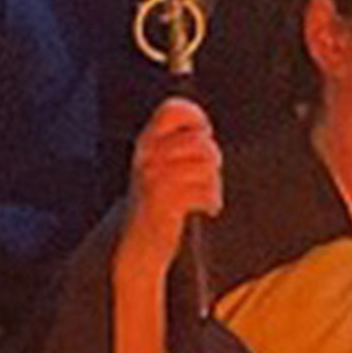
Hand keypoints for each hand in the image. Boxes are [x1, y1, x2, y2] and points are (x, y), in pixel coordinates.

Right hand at [124, 98, 224, 272]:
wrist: (137, 243)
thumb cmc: (160, 200)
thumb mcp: (163, 164)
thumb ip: (180, 143)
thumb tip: (204, 129)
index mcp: (147, 141)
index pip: (172, 109)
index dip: (196, 118)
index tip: (202, 135)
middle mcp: (147, 155)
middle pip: (201, 141)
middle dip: (213, 160)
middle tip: (207, 176)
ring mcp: (153, 178)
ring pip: (207, 166)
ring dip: (214, 185)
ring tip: (205, 195)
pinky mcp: (163, 202)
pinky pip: (205, 191)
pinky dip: (212, 202)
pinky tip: (206, 210)